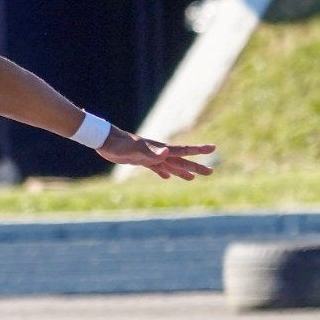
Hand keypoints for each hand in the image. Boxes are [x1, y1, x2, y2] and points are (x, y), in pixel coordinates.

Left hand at [97, 129, 215, 179]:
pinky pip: (156, 168)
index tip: (213, 147)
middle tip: (211, 171)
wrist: (106, 141)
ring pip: (170, 165)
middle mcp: (158, 153)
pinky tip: (166, 176)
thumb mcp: (135, 150)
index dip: (198, 150)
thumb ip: (151, 152)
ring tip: (193, 178)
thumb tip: (166, 152)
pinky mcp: (140, 161)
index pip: (183, 150)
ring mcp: (150, 157)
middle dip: (196, 166)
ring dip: (182, 171)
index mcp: (159, 150)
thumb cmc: (120, 145)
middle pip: (181, 161)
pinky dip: (163, 172)